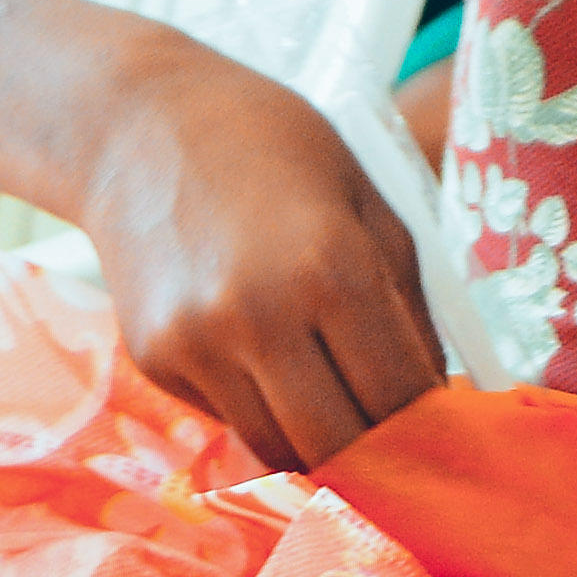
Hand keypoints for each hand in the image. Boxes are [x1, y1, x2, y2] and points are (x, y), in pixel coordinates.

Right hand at [65, 47, 444, 469]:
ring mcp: (197, 345)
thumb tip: (439, 402)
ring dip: (316, 440)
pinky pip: (227, 418)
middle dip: (376, 452)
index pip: (399, 399)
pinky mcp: (153, 360)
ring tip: (335, 400)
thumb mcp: (367, 204)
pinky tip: (262, 355)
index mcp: (330, 268)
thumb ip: (409, 307)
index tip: (441, 427)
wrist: (135, 123)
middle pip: (339, 446)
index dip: (430, 426)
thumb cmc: (272, 146)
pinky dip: (259, 408)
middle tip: (394, 436)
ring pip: (278, 449)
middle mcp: (258, 317)